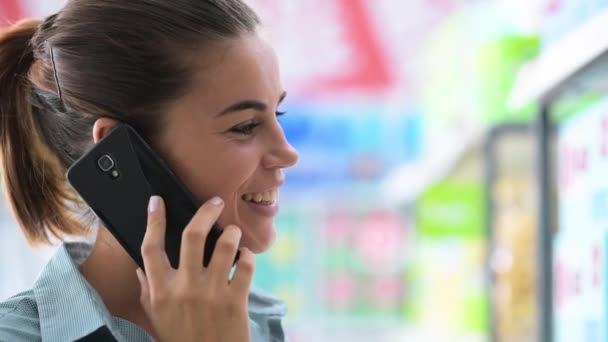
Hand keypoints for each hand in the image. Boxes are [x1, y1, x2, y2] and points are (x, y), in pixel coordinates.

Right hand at [136, 196, 253, 341]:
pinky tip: (245, 258)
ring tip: (233, 232)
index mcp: (161, 291)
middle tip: (215, 202)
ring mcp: (212, 293)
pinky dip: (248, 257)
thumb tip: (141, 267)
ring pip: (225, 245)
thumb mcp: (157, 318)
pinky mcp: (236, 301)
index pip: (151, 247)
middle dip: (206, 212)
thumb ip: (148, 291)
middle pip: (193, 235)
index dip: (153, 220)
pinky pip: (246, 266)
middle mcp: (185, 288)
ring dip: (231, 233)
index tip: (157, 201)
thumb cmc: (182, 339)